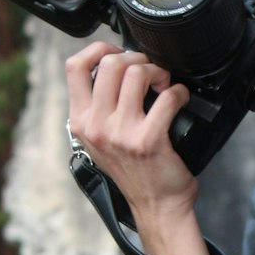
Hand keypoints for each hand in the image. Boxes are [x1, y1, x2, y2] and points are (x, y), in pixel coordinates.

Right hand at [65, 41, 196, 221]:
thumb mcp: (101, 140)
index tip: (117, 51)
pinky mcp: (147, 140)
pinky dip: (179, 91)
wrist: (156, 206)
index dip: (98, 49)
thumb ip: (98, 108)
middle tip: (149, 70)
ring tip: (163, 82)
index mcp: (80, 121)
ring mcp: (120, 133)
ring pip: (136, 74)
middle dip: (136, 58)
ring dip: (156, 71)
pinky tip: (180, 98)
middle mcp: (96, 126)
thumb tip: (111, 70)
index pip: (74, 66)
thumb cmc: (134, 172)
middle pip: (110, 64)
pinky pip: (166, 97)